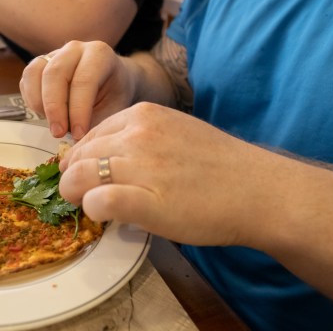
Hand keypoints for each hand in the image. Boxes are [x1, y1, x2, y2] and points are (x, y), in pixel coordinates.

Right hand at [20, 41, 136, 139]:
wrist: (112, 82)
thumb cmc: (114, 96)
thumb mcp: (114, 110)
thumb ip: (96, 122)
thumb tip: (76, 144)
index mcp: (99, 54)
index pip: (83, 80)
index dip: (78, 110)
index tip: (78, 135)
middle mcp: (75, 49)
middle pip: (54, 74)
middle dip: (54, 108)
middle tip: (58, 133)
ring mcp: (54, 54)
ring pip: (35, 73)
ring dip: (40, 104)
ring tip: (53, 124)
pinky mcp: (39, 64)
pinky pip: (27, 80)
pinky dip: (32, 100)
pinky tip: (46, 115)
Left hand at [59, 102, 278, 246]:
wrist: (258, 190)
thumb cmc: (220, 166)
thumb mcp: (175, 132)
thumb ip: (140, 139)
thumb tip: (107, 159)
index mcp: (143, 115)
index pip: (90, 135)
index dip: (82, 159)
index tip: (87, 176)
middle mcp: (137, 135)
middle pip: (80, 156)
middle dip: (74, 177)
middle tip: (81, 195)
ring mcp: (141, 167)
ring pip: (80, 177)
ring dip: (77, 194)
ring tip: (89, 206)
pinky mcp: (146, 201)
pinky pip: (98, 201)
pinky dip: (93, 210)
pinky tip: (105, 216)